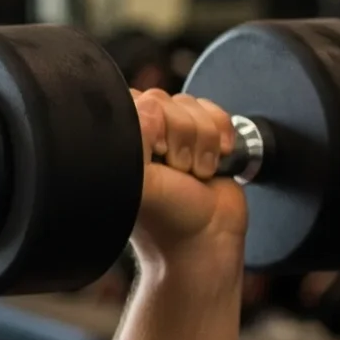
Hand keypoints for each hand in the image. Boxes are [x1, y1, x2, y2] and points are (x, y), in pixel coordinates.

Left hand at [130, 89, 247, 273]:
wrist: (205, 239)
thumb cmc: (166, 216)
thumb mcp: (140, 180)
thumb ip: (136, 140)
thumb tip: (148, 105)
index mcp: (117, 142)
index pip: (131, 101)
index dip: (152, 124)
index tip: (156, 155)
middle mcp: (141, 134)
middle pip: (164, 99)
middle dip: (180, 137)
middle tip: (177, 171)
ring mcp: (173, 134)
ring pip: (191, 105)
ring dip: (202, 142)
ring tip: (195, 173)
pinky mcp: (204, 136)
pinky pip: (215, 112)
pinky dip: (221, 135)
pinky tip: (215, 162)